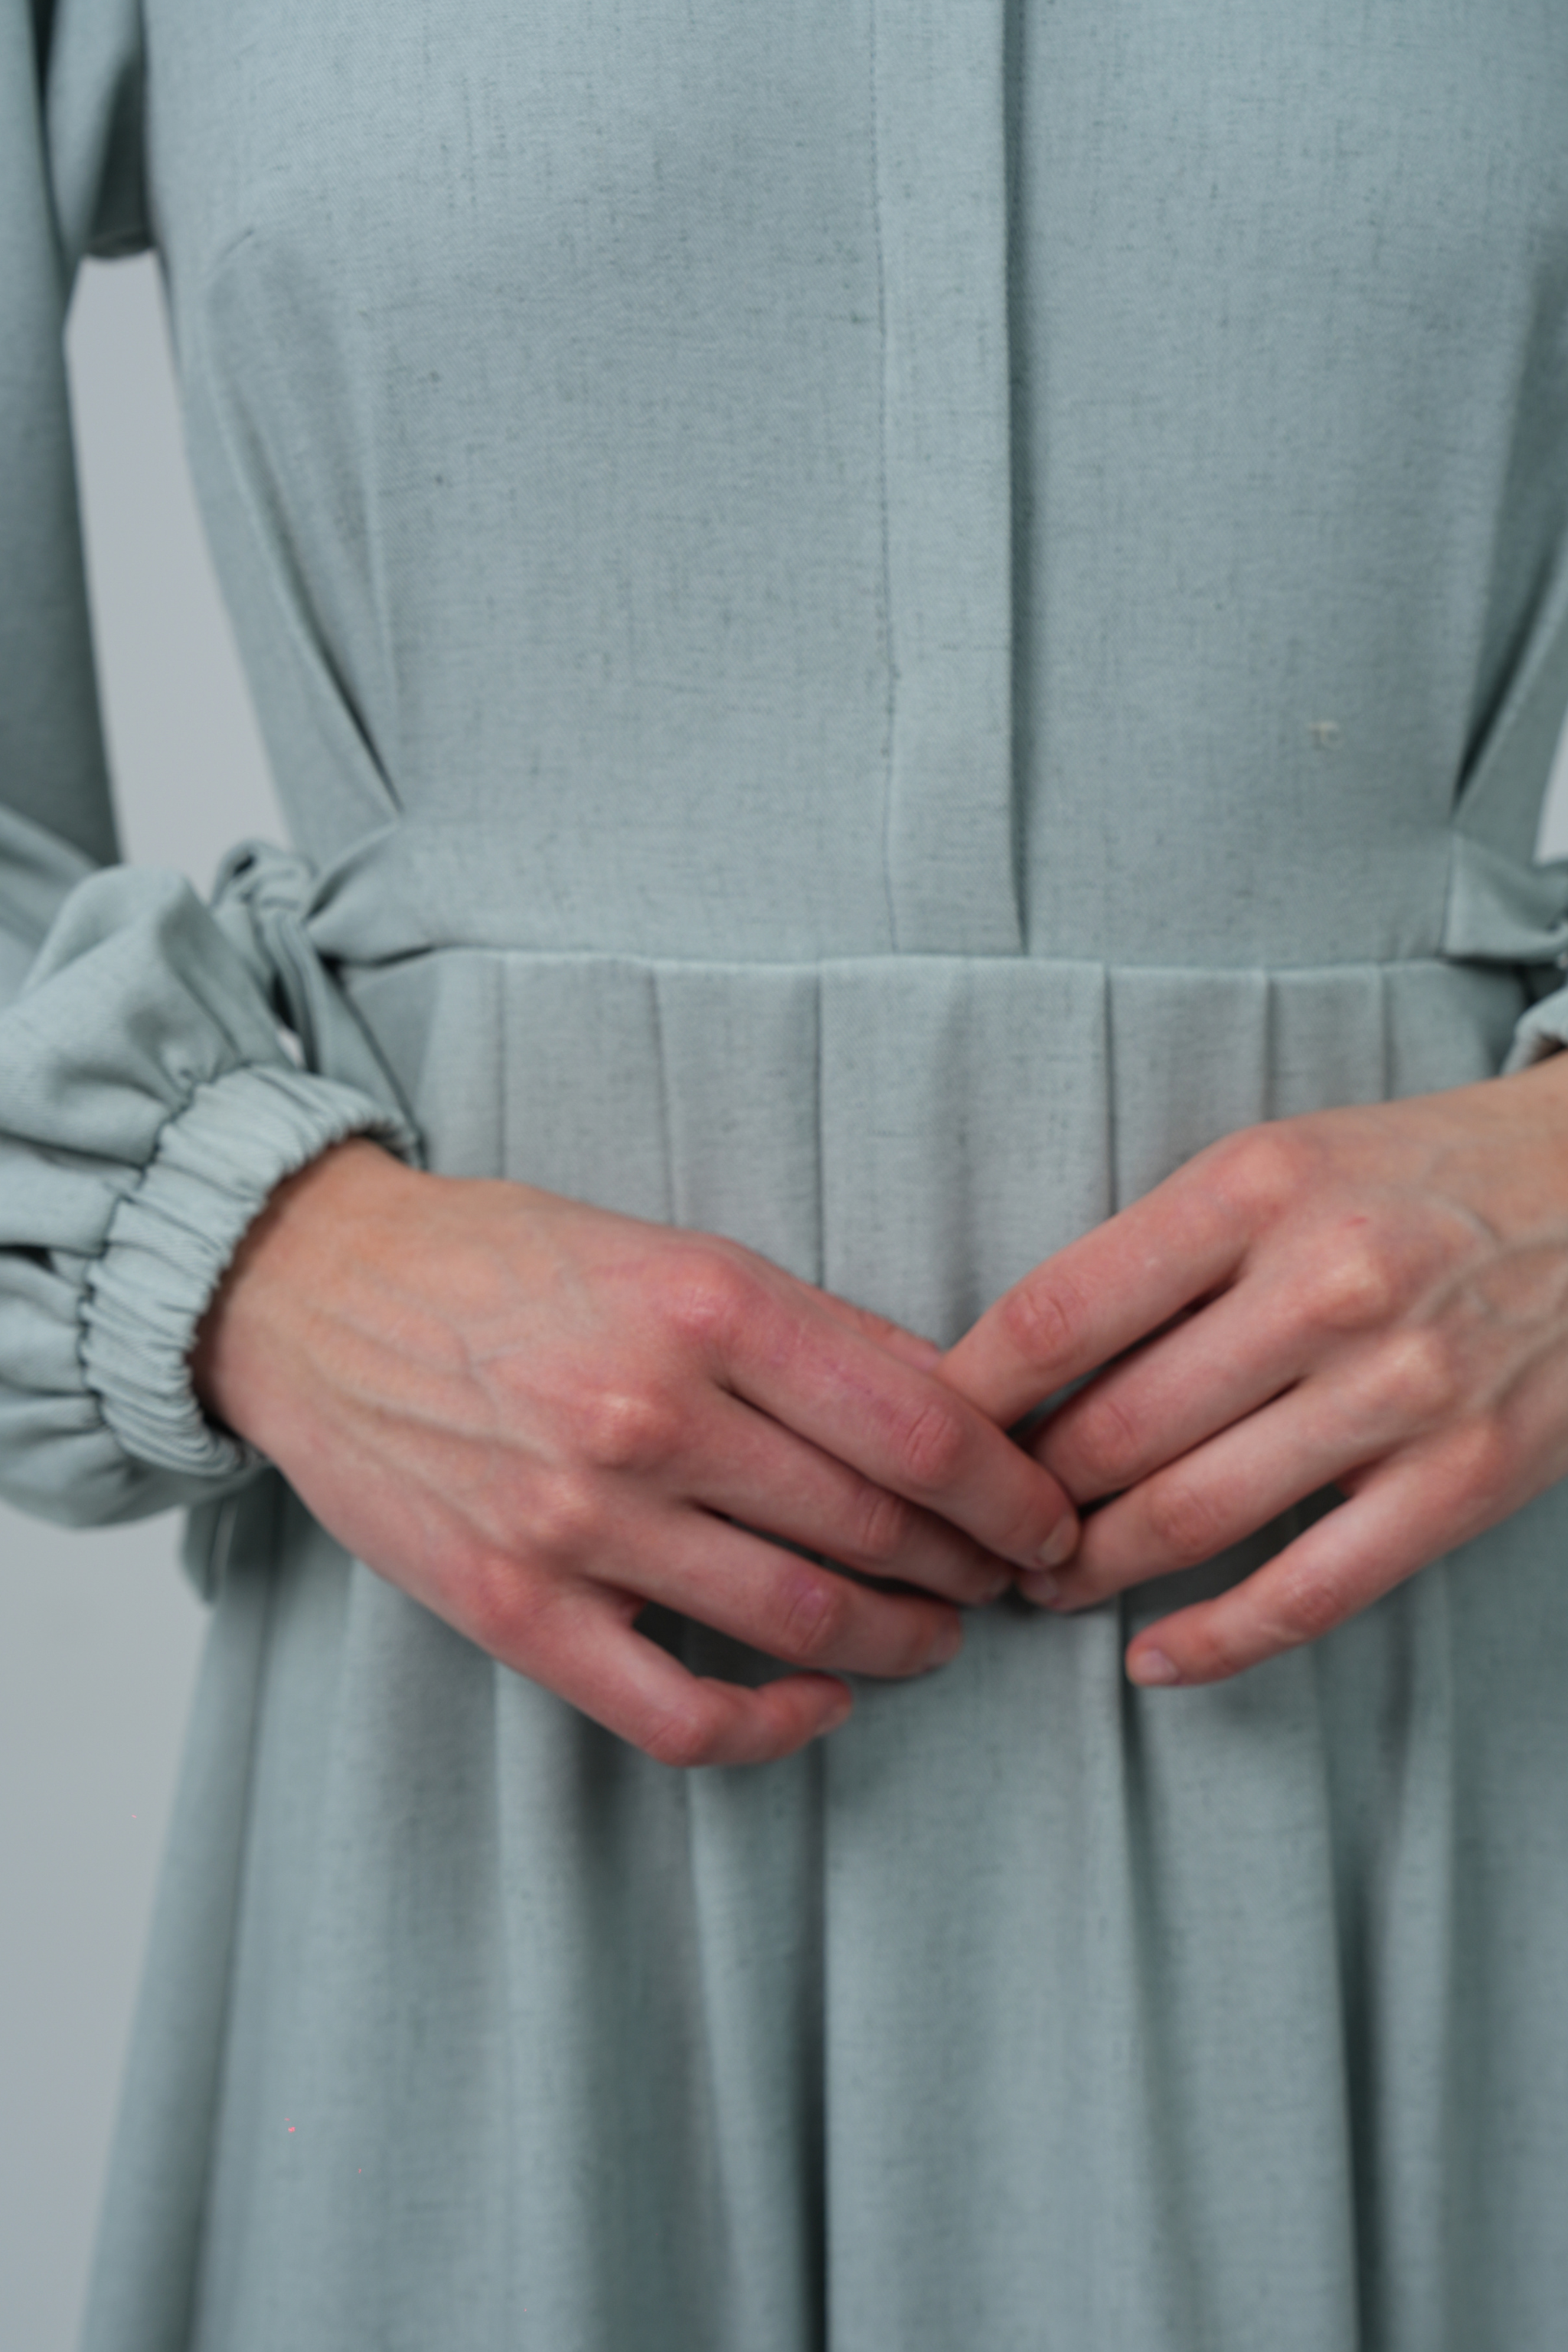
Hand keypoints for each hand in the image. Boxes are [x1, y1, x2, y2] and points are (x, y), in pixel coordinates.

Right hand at [192, 1140, 1076, 1765]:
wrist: (318, 1299)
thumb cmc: (508, 1264)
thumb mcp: (675, 1250)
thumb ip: (813, 1328)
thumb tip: (955, 1402)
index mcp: (705, 1305)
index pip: (920, 1429)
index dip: (1014, 1491)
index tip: (1050, 1517)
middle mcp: (649, 1415)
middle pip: (878, 1527)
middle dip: (975, 1568)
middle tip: (1010, 1579)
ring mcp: (578, 1524)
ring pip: (802, 1620)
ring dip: (903, 1644)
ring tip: (940, 1637)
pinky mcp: (517, 1612)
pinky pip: (680, 1714)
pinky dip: (777, 1725)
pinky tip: (823, 1702)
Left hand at [942, 1056, 1567, 1687]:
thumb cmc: (1405, 1177)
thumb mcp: (1272, 1164)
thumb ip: (1157, 1253)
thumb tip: (1016, 1370)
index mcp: (1253, 1187)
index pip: (1057, 1314)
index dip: (968, 1400)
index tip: (922, 1441)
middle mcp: (1325, 1286)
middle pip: (1110, 1431)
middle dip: (1019, 1504)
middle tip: (976, 1533)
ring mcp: (1402, 1391)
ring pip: (1190, 1517)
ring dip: (1089, 1573)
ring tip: (1042, 1585)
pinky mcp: (1465, 1480)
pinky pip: (1308, 1594)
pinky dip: (1212, 1643)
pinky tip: (1150, 1659)